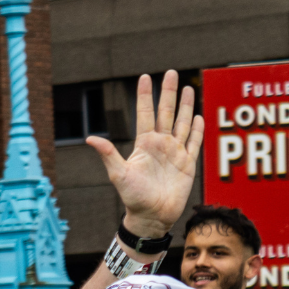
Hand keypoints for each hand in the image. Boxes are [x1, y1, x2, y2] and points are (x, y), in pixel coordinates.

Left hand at [87, 70, 202, 239]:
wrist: (151, 216)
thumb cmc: (132, 197)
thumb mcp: (118, 174)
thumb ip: (108, 154)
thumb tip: (90, 138)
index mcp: (143, 144)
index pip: (145, 114)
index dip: (145, 96)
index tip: (144, 77)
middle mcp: (160, 145)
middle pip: (166, 113)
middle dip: (169, 93)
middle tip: (170, 72)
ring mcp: (175, 153)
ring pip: (182, 123)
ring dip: (186, 106)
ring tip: (189, 87)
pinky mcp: (188, 163)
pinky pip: (194, 142)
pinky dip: (196, 129)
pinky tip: (198, 116)